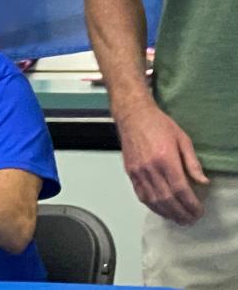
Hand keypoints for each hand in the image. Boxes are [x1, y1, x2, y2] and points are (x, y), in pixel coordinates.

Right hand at [115, 103, 207, 224]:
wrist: (133, 115)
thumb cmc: (158, 124)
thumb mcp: (183, 139)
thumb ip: (193, 162)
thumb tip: (203, 181)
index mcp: (165, 158)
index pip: (181, 190)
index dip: (191, 205)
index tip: (199, 211)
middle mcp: (150, 167)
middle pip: (167, 199)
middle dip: (181, 213)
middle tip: (191, 219)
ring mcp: (138, 171)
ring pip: (153, 200)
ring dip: (167, 213)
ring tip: (179, 218)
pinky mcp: (130, 172)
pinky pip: (140, 194)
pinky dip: (152, 206)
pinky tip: (161, 209)